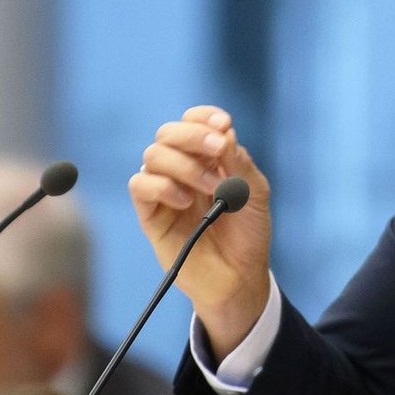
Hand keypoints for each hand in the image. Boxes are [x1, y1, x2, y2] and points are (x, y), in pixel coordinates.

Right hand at [129, 106, 271, 359]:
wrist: (240, 278)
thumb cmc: (248, 235)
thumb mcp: (255, 194)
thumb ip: (239, 162)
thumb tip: (223, 131)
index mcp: (207, 159)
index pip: (193, 122)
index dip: (203, 117)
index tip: (224, 124)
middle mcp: (182, 169)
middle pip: (168, 132)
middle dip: (193, 135)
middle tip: (218, 151)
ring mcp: (164, 191)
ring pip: (153, 155)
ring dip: (184, 164)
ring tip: (211, 189)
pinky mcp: (151, 215)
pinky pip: (139, 186)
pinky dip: (161, 186)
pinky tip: (185, 202)